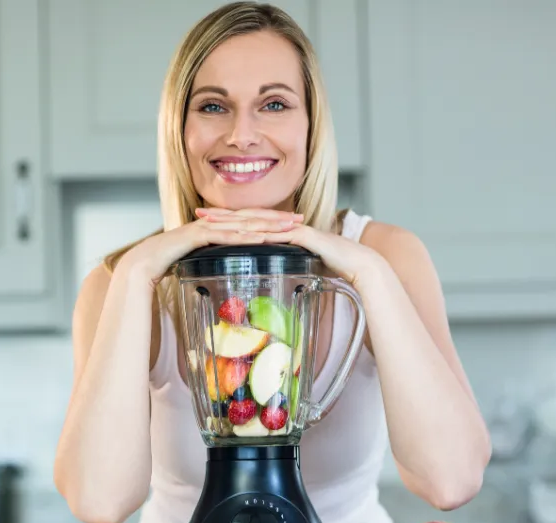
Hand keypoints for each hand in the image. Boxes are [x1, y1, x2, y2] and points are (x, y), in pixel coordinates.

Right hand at [120, 209, 302, 283]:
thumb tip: (228, 274)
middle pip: (251, 218)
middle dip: (277, 218)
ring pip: (242, 224)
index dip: (271, 221)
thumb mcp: (199, 263)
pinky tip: (261, 238)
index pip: (248, 222)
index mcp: (215, 228)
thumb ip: (214, 263)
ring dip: (266, 225)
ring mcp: (205, 227)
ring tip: (289, 226)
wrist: (143, 263)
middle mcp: (213, 223)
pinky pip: (225, 236)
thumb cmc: (168, 265)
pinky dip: (244, 236)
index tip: (292, 223)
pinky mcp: (197, 235)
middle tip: (301, 218)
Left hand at [196, 208, 387, 287]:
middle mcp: (285, 226)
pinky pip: (277, 235)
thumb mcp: (300, 266)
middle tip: (197, 213)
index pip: (248, 223)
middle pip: (247, 218)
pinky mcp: (304, 237)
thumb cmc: (332, 267)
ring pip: (258, 223)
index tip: (204, 221)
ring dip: (233, 222)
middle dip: (221, 215)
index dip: (226, 221)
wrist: (358, 263)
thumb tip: (270, 276)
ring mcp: (294, 229)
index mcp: (281, 232)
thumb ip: (284, 266)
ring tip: (211, 222)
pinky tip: (241, 236)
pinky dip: (259, 235)